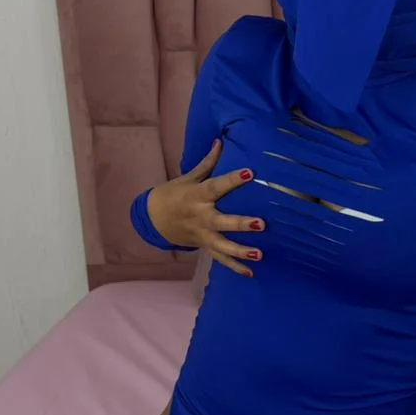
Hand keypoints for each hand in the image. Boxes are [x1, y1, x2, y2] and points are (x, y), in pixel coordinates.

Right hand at [147, 142, 264, 277]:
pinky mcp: (205, 246)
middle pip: (223, 222)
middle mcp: (201, 217)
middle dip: (241, 224)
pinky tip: (251, 273)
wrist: (154, 219)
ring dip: (241, 252)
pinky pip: (220, 259)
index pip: (217, 186)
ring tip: (259, 254)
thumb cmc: (174, 194)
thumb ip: (208, 162)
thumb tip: (220, 140)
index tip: (249, 173)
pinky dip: (234, 267)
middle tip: (261, 224)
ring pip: (223, 245)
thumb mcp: (188, 177)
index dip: (232, 179)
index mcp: (197, 196)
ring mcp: (203, 234)